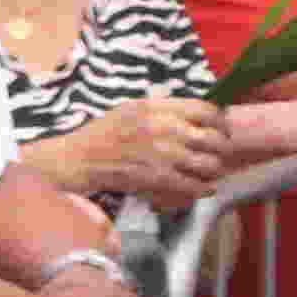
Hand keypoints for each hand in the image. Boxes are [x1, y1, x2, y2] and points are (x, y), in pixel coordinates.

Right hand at [59, 92, 230, 201]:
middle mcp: (161, 127)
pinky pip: (194, 185)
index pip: (206, 109)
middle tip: (220, 155)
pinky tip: (204, 189)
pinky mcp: (155, 178)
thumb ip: (159, 108)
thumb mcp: (127, 109)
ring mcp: (160, 154)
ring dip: (214, 171)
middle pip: (214, 138)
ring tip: (210, 173)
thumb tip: (190, 111)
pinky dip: (203, 189)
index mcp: (155, 107)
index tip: (222, 130)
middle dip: (222, 150)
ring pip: (209, 164)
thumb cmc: (99, 136)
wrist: (74, 160)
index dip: (221, 121)